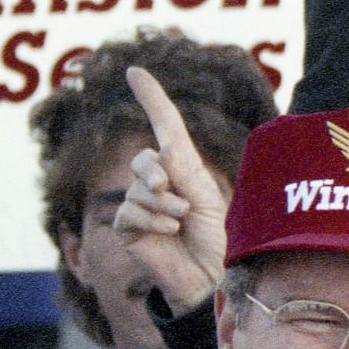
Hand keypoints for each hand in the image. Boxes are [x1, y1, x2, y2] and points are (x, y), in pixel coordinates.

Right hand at [114, 67, 227, 312]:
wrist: (210, 278)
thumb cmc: (219, 239)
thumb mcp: (205, 194)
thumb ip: (179, 171)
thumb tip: (155, 160)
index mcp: (183, 168)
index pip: (164, 125)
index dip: (151, 97)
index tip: (134, 71)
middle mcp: (159, 183)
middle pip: (142, 159)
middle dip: (154, 171)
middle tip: (172, 190)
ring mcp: (141, 206)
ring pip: (136, 188)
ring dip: (161, 204)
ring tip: (180, 222)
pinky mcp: (128, 229)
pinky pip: (129, 211)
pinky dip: (150, 219)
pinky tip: (168, 232)